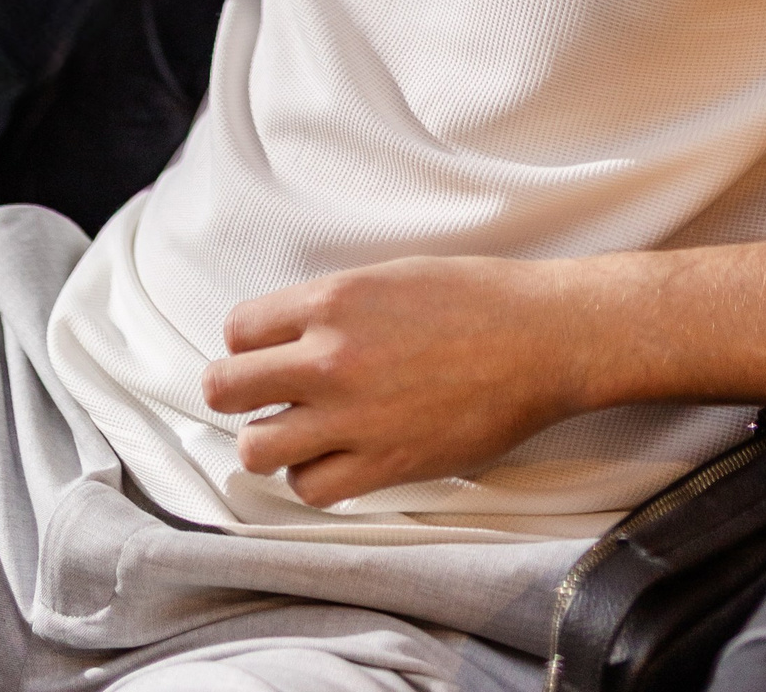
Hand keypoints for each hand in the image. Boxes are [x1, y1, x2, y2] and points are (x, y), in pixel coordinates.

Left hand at [203, 255, 590, 507]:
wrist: (540, 338)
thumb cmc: (475, 298)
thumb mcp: (390, 277)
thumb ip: (332, 308)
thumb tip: (288, 338)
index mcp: (332, 300)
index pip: (237, 330)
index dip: (248, 344)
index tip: (267, 353)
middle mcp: (330, 358)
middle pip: (225, 388)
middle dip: (238, 393)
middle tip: (265, 397)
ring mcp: (353, 416)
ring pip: (256, 448)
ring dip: (271, 441)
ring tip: (298, 432)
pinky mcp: (383, 464)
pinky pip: (310, 488)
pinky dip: (315, 477)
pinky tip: (337, 457)